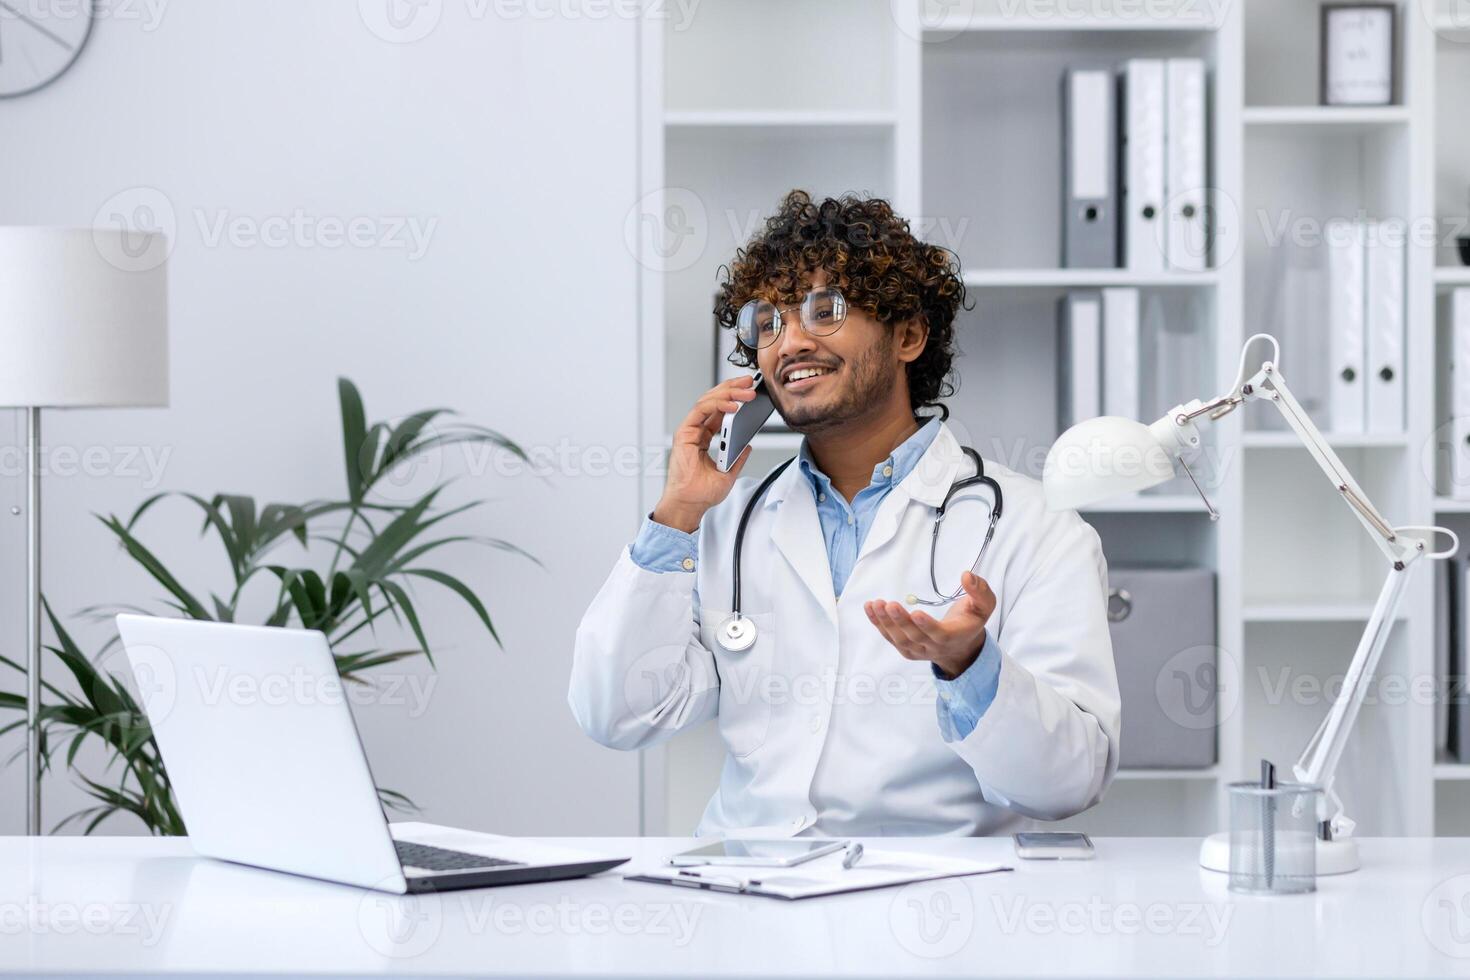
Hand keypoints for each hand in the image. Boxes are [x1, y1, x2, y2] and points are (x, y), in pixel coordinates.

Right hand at [652, 376, 758, 532]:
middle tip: (750, 383)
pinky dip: (717, 405)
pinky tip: (733, 405)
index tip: (751, 391)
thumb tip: (748, 445)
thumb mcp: (728, 473)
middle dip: (733, 388)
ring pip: (708, 401)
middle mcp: (696, 431)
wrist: (690, 505)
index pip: (719, 410)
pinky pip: (700, 411)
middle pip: (714, 401)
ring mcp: (689, 431)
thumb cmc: (702, 493)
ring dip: (729, 393)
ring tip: (747, 392)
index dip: (734, 397)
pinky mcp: (684, 434)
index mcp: (704, 438)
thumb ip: (737, 457)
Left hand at [864, 572, 996, 679]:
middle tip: (889, 604)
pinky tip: (870, 608)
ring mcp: (918, 651)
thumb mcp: (985, 606)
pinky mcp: (906, 649)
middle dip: (901, 621)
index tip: (916, 613)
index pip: (939, 635)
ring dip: (886, 622)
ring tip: (876, 604)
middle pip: (915, 637)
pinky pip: (891, 638)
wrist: (961, 646)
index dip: (927, 626)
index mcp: (954, 637)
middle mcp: (934, 647)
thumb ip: (980, 591)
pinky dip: (878, 624)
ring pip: (900, 639)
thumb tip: (967, 575)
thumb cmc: (971, 621)